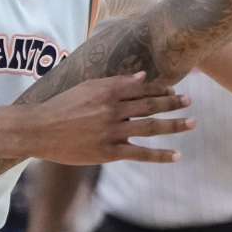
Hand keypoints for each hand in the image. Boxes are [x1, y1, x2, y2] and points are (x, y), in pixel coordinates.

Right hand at [19, 72, 194, 163]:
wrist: (39, 130)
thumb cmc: (62, 106)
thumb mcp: (87, 87)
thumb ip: (115, 82)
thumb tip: (142, 77)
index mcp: (108, 91)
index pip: (142, 88)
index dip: (161, 88)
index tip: (176, 88)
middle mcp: (113, 110)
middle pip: (150, 105)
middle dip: (172, 103)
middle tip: (190, 101)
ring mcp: (112, 131)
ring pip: (150, 127)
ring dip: (174, 125)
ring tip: (192, 122)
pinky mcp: (109, 152)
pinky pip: (140, 153)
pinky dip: (160, 155)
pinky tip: (176, 155)